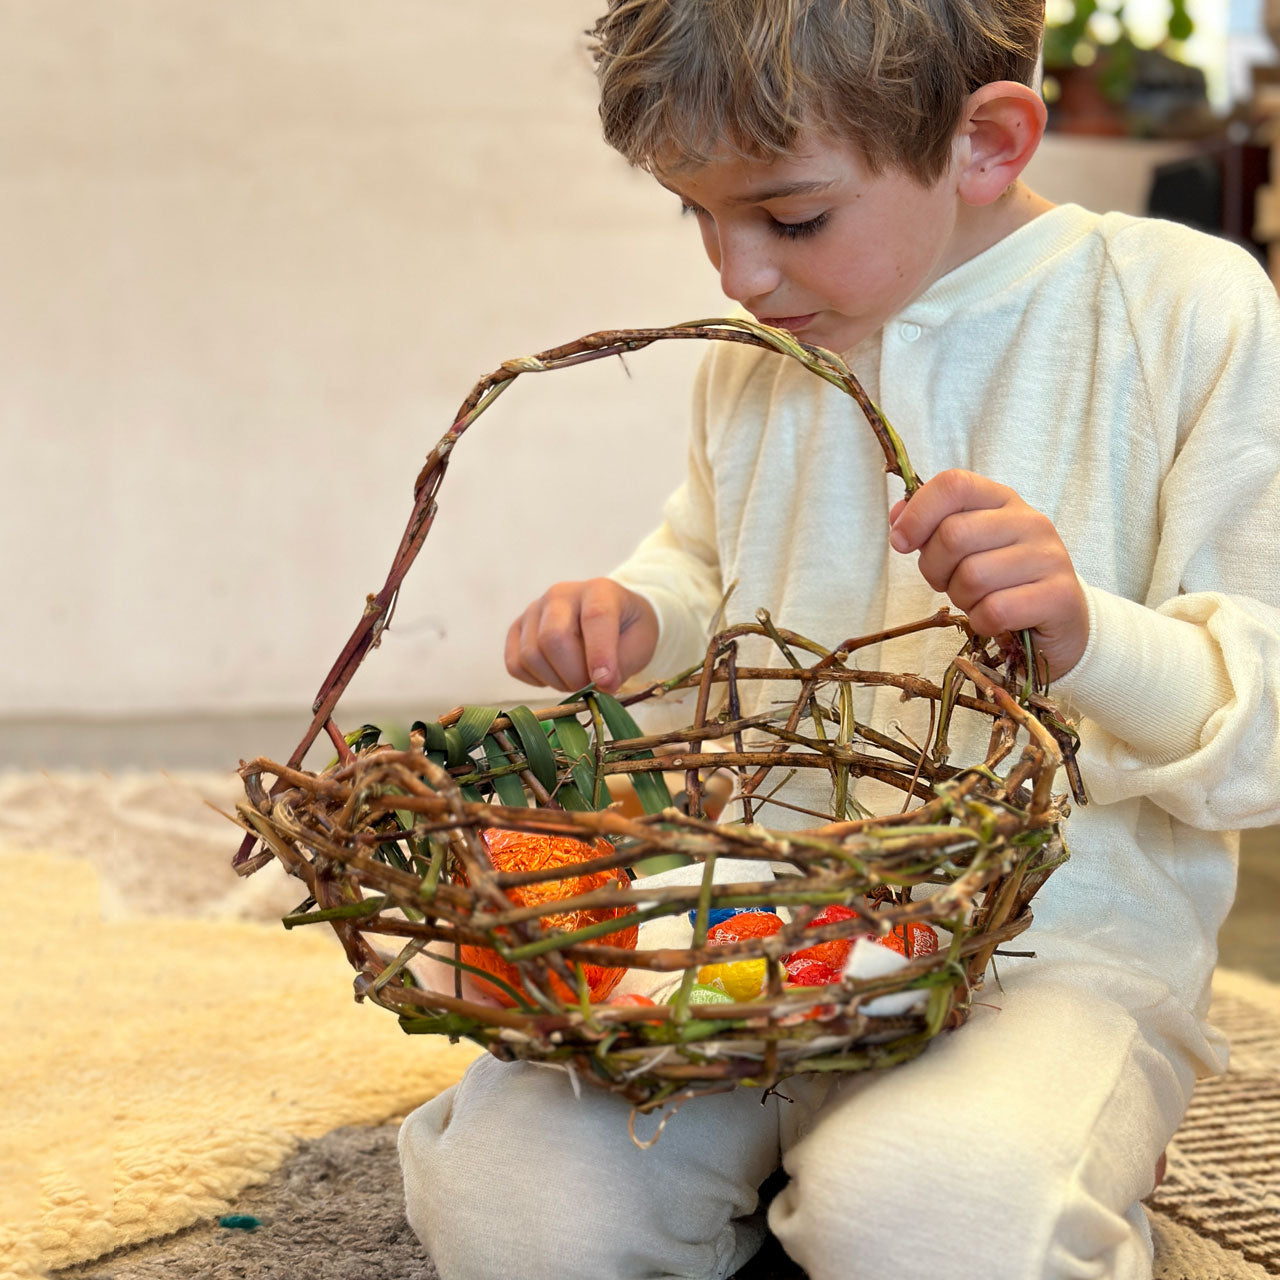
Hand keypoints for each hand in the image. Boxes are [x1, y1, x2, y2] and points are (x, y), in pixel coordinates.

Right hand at [504, 578, 658, 693]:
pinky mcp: (517, 629)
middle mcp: (561, 594)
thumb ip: (624, 662)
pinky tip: (556, 675)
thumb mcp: (640, 643)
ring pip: (531, 654)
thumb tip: (600, 684)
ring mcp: (534, 609)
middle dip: (573, 674)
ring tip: (576, 679)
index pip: (595, 617)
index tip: (606, 683)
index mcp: (598, 590)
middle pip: (553, 637)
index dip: (599, 653)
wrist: (609, 618)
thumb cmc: (626, 629)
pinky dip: (535, 680)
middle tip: (590, 686)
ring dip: (556, 680)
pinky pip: (515, 664)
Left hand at [888, 469, 1087, 679]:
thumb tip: (897, 516)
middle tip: (946, 583)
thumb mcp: (968, 547)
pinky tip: (993, 620)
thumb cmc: (1003, 580)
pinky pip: (995, 610)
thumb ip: (932, 528)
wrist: (1061, 619)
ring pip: (972, 577)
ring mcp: (1048, 557)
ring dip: (961, 598)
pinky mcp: (1059, 595)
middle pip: (954, 535)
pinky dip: (982, 622)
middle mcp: (1030, 521)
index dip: (917, 513)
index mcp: (1003, 500)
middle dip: (934, 568)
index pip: (954, 484)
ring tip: (977, 600)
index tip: (901, 542)